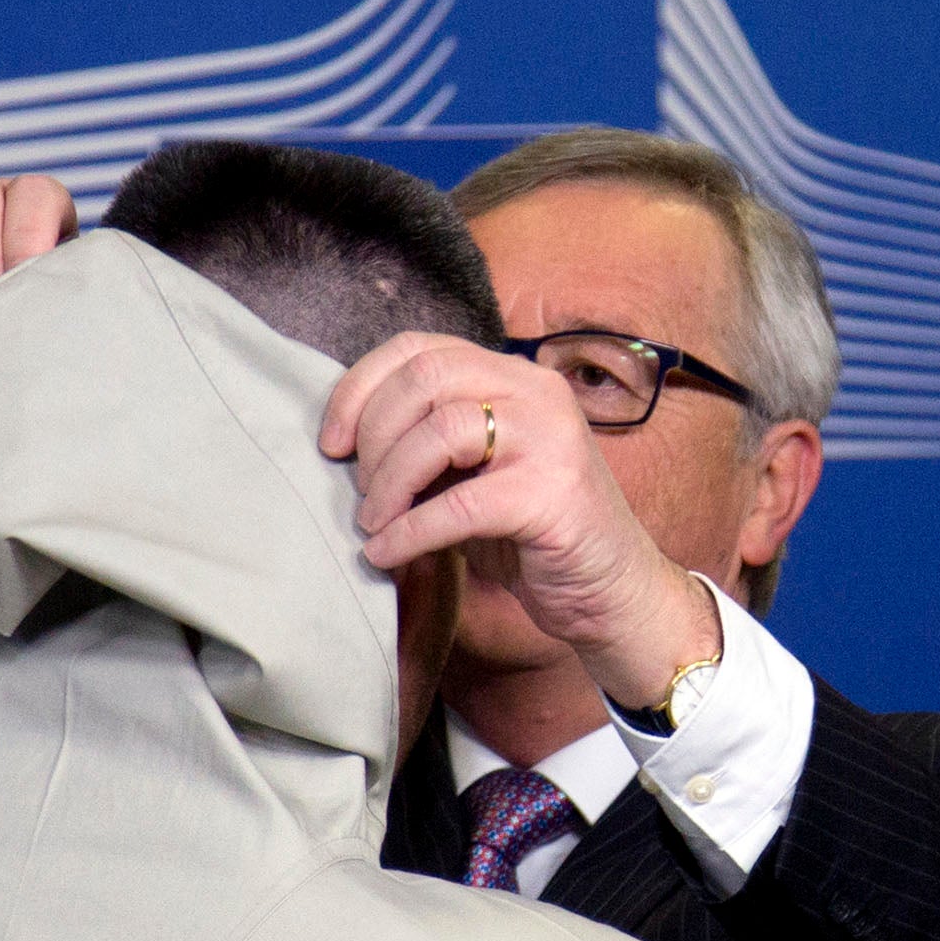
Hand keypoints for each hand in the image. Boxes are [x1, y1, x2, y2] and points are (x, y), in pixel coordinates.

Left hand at [319, 332, 719, 707]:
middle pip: (424, 378)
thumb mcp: (469, 473)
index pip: (418, 348)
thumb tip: (344, 441)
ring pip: (440, 432)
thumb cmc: (528, 534)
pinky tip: (386, 554)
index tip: (331, 442)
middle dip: (373, 437)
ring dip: (388, 484)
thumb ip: (425, 443)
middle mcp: (535, 391)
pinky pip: (459, 505)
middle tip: (359, 493)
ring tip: (373, 524)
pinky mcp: (553, 494)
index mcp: (510, 375)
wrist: (608, 592)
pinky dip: (409, 533)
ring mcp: (551, 438)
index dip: (359, 388)